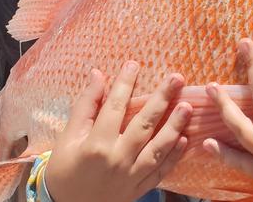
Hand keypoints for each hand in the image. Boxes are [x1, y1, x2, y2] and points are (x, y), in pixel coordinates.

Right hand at [46, 61, 191, 201]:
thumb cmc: (65, 169)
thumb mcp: (68, 137)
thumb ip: (86, 105)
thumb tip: (98, 75)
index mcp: (96, 144)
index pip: (115, 106)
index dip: (125, 83)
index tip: (134, 64)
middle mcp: (117, 159)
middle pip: (144, 124)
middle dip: (162, 99)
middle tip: (177, 78)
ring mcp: (130, 176)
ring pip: (158, 149)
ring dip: (174, 127)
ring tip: (187, 107)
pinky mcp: (139, 189)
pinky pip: (161, 171)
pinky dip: (174, 156)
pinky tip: (185, 139)